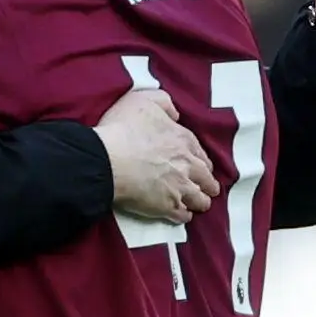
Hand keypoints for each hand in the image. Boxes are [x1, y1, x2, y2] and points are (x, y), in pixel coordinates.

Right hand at [94, 88, 218, 222]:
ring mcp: (179, 188)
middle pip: (206, 179)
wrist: (108, 160)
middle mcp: (187, 165)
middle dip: (207, 183)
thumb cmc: (122, 128)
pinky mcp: (167, 207)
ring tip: (197, 204)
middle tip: (204, 187)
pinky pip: (183, 216)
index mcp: (183, 140)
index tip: (200, 166)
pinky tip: (181, 215)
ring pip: (200, 199)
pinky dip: (183, 216)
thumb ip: (163, 103)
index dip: (201, 161)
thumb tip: (175, 114)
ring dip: (199, 201)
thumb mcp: (143, 100)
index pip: (201, 154)